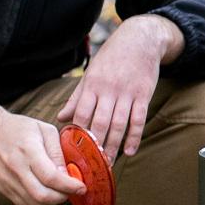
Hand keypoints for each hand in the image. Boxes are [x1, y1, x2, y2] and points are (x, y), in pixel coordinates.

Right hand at [0, 90, 79, 204]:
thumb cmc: (17, 128)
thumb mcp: (44, 130)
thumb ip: (57, 152)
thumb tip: (68, 173)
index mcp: (28, 151)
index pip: (51, 177)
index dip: (70, 186)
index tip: (82, 187)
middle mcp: (15, 168)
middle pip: (42, 196)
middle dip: (62, 197)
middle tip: (72, 191)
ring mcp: (6, 180)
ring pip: (33, 204)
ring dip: (51, 203)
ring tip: (60, 192)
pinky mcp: (2, 188)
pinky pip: (23, 204)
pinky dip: (39, 204)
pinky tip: (46, 194)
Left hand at [57, 14, 181, 157]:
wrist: (140, 39)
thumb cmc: (112, 58)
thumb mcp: (91, 74)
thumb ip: (77, 97)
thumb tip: (60, 118)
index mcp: (92, 84)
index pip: (82, 113)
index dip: (77, 133)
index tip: (73, 151)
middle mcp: (109, 89)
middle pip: (100, 122)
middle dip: (95, 145)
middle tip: (90, 165)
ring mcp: (127, 92)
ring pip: (119, 123)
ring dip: (113, 145)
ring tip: (108, 163)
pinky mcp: (143, 94)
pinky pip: (138, 119)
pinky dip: (134, 137)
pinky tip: (130, 151)